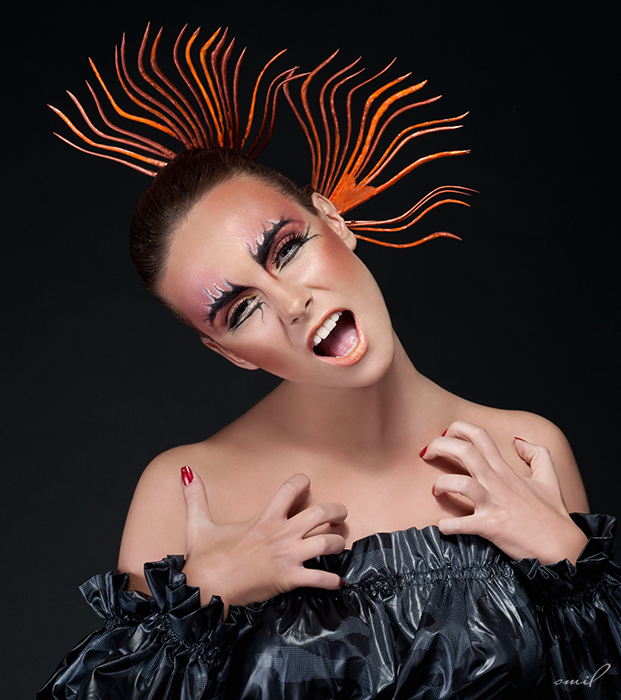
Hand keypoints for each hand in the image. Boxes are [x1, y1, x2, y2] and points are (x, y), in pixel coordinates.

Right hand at [180, 468, 346, 607]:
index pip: (289, 489)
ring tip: (339, 544)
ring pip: (325, 543)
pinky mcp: (288, 579)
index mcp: (263, 518)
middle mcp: (280, 534)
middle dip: (336, 510)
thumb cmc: (204, 559)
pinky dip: (332, 580)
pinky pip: (319, 578)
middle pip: (319, 513)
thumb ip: (197, 496)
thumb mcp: (199, 523)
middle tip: (342, 513)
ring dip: (337, 542)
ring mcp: (286, 556)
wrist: (204, 589)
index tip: (307, 482)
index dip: (301, 482)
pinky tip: (338, 581)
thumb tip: (187, 471)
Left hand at [423, 421, 587, 564]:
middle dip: (440, 445)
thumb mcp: (549, 478)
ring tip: (435, 489)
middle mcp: (497, 482)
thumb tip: (518, 441)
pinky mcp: (491, 527)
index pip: (479, 436)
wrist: (562, 547)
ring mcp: (494, 504)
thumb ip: (537, 453)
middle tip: (427, 453)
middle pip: (465, 451)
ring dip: (441, 483)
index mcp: (506, 469)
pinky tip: (442, 525)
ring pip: (461, 483)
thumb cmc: (552, 514)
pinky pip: (462, 524)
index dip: (457, 429)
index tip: (444, 436)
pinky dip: (447, 525)